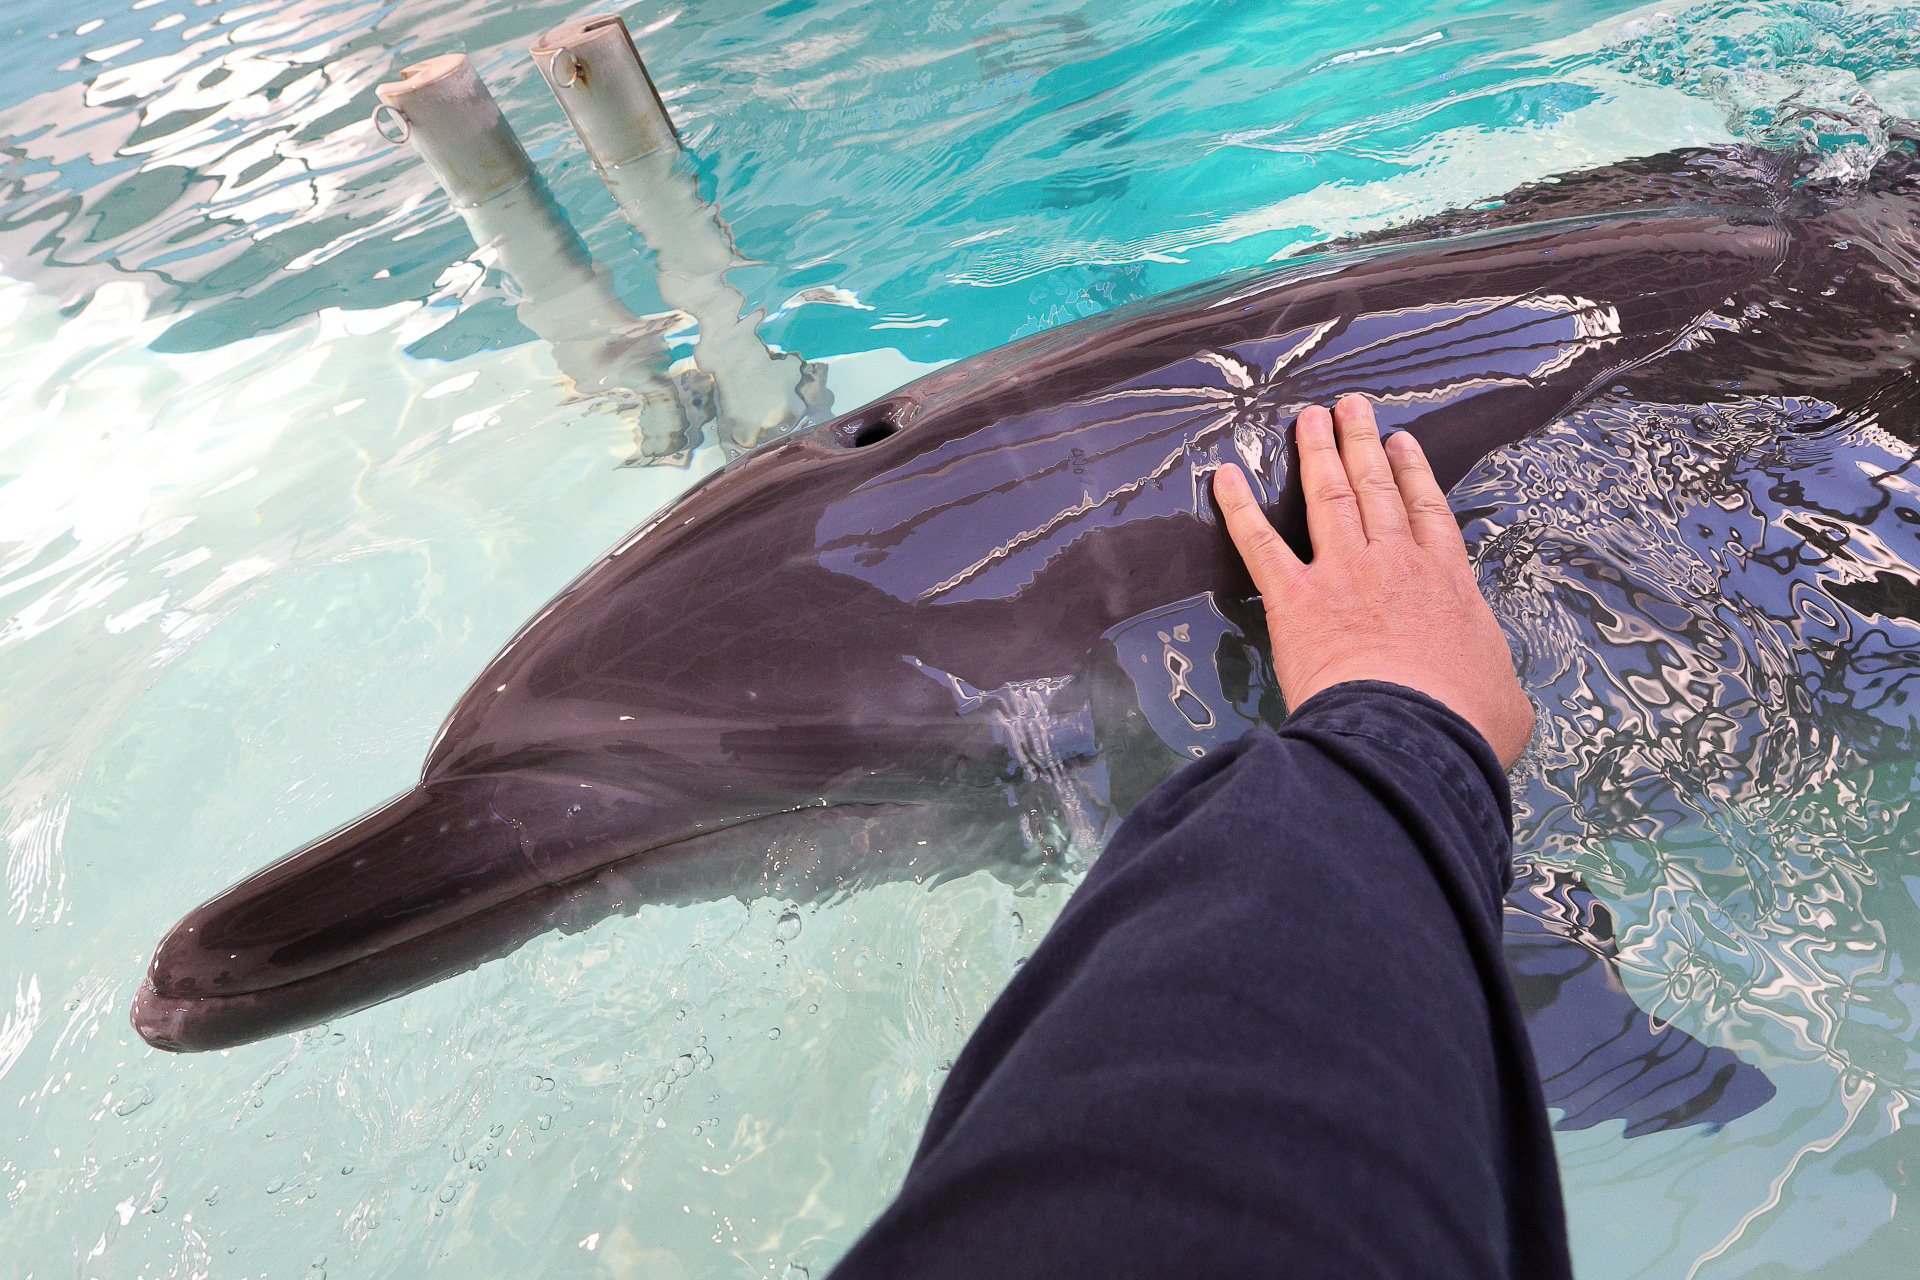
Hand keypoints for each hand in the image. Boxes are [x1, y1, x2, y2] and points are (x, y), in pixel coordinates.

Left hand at [1212, 395, 1533, 766]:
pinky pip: (1260, 544)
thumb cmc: (1460, 723)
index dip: (1412, 472)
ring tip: (1307, 418)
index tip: (1401, 442)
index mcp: (1446, 582)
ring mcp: (1343, 574)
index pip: (1427, 511)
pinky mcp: (1295, 600)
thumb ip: (1495, 683)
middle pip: (1377, 487)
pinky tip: (1225, 477)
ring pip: (1329, 496)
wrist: (1410, 735)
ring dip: (1315, 452)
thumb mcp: (1503, 701)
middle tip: (1349, 407)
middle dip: (1361, 442)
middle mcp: (1395, 564)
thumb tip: (1496, 699)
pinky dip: (1238, 508)